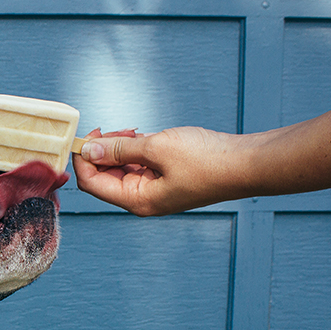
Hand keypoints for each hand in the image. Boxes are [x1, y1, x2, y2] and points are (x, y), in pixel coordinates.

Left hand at [72, 126, 246, 215]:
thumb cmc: (207, 160)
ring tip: (135, 130)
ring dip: (121, 147)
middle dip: (103, 151)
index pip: (92, 183)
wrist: (247, 163)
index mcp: (137, 201)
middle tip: (117, 128)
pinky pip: (140, 165)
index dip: (84, 159)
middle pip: (104, 177)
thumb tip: (89, 150)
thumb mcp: (157, 147)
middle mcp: (143, 200)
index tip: (87, 135)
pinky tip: (146, 135)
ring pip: (121, 169)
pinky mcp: (167, 179)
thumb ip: (119, 148)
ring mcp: (155, 190)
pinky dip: (136, 149)